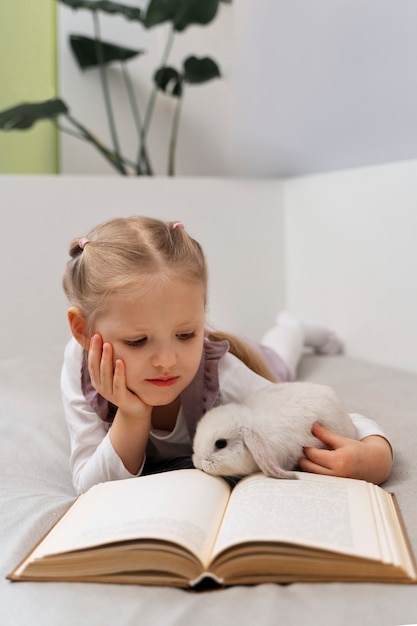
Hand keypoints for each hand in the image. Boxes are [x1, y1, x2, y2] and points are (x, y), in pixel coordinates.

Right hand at [89, 334, 151, 474]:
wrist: (137, 409)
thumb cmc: (128, 387)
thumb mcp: (118, 373)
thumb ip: (113, 360)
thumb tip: (112, 338)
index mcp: (98, 380)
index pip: (92, 362)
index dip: (93, 349)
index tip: (95, 334)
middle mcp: (101, 387)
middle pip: (96, 367)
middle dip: (97, 351)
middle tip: (99, 336)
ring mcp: (110, 393)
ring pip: (106, 375)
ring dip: (106, 359)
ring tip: (108, 345)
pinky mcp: (121, 398)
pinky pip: (118, 384)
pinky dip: (119, 373)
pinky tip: (121, 362)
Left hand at [298, 422, 392, 484]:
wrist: (374, 466)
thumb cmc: (357, 451)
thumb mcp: (342, 440)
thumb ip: (325, 434)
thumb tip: (311, 425)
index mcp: (338, 461)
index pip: (312, 454)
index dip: (305, 447)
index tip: (303, 442)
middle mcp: (336, 475)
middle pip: (307, 466)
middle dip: (303, 457)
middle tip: (304, 449)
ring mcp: (335, 484)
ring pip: (310, 475)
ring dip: (306, 466)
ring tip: (308, 457)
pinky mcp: (334, 488)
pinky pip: (316, 481)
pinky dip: (312, 473)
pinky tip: (314, 466)